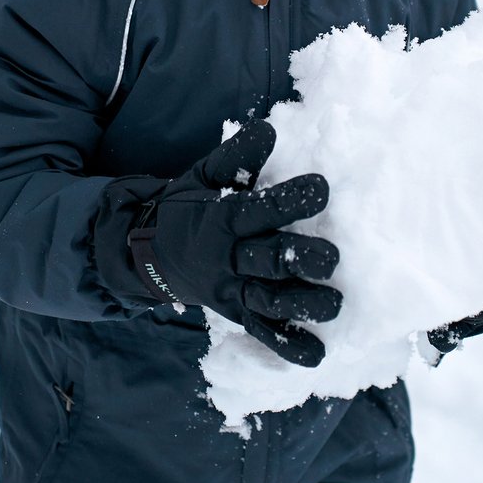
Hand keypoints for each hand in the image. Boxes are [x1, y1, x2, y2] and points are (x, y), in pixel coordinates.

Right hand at [128, 119, 340, 366]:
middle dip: (301, 260)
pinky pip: (261, 333)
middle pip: (267, 262)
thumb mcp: (204, 175)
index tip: (322, 188)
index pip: (258, 209)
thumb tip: (269, 129)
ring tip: (335, 304)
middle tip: (334, 258)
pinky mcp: (234, 313)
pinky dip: (287, 346)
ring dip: (303, 306)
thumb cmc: (189, 206)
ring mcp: (230, 290)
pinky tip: (317, 353)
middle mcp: (227, 258)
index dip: (289, 200)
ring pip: (269, 302)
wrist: (147, 251)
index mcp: (221, 218)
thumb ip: (235, 155)